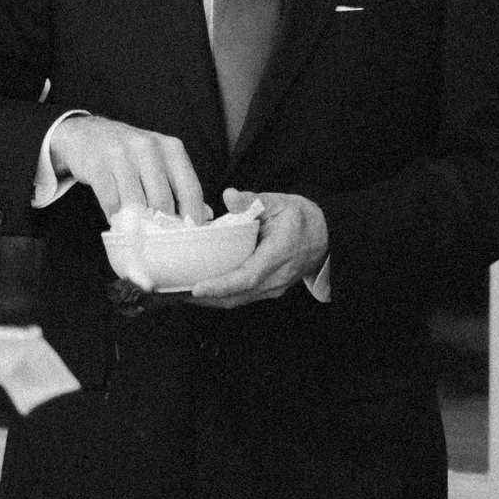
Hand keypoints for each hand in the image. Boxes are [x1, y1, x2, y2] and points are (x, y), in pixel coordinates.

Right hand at [51, 111, 210, 222]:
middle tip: (159, 242)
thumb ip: (181, 186)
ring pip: (136, 203)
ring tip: (138, 232)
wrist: (86, 134)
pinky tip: (117, 219)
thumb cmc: (130, 153)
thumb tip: (205, 215)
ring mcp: (121, 154)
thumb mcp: (159, 162)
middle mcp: (148, 147)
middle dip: (161, 225)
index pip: (190, 188)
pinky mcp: (97, 164)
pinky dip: (115, 216)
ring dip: (136, 222)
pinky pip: (111, 201)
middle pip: (162, 200)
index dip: (192, 216)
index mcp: (171, 148)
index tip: (191, 237)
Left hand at [187, 189, 330, 304]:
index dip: (221, 285)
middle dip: (203, 299)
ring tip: (178, 294)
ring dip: (207, 301)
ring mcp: (272, 289)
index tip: (197, 288)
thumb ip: (253, 200)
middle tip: (172, 293)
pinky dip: (218, 297)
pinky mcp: (267, 291)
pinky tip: (199, 291)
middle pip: (236, 297)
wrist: (326, 237)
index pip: (248, 277)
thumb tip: (229, 196)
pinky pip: (240, 299)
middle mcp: (275, 278)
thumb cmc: (302, 219)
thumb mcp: (280, 202)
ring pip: (236, 302)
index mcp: (279, 255)